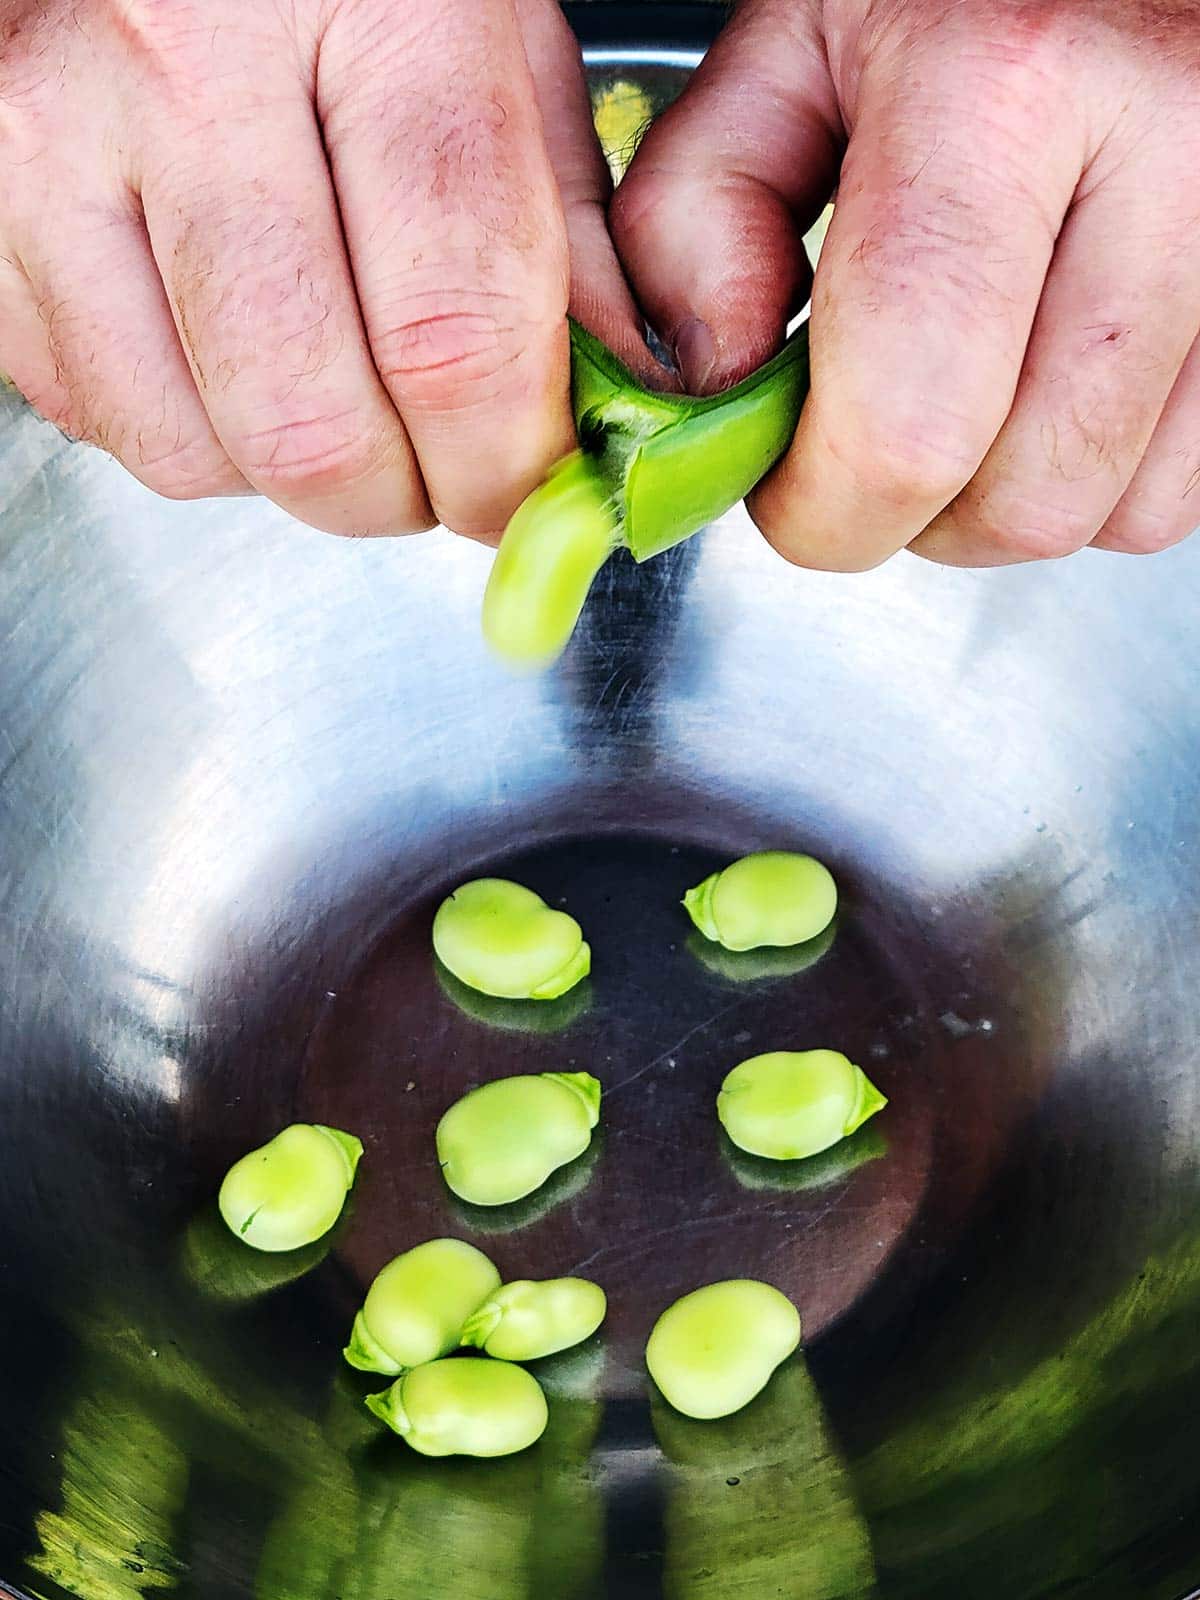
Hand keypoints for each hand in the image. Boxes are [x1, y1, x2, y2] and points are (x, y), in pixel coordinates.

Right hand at [0, 0, 648, 540]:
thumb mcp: (502, 49)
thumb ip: (568, 240)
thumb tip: (616, 413)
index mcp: (373, 5)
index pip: (454, 331)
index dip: (503, 468)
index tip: (526, 496)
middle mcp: (186, 65)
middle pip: (312, 425)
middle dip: (400, 499)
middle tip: (437, 472)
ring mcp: (53, 134)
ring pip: (194, 449)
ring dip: (289, 472)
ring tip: (328, 387)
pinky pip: (101, 418)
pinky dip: (190, 428)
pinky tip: (228, 346)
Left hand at [612, 0, 1199, 566]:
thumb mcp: (780, 53)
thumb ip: (695, 221)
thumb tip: (717, 392)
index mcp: (1005, 83)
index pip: (909, 426)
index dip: (822, 513)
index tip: (787, 494)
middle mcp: (1170, 151)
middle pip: (1024, 498)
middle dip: (914, 516)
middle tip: (864, 443)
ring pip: (1114, 510)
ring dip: (1005, 499)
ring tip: (960, 394)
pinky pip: (1180, 484)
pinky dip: (1092, 474)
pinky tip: (1043, 383)